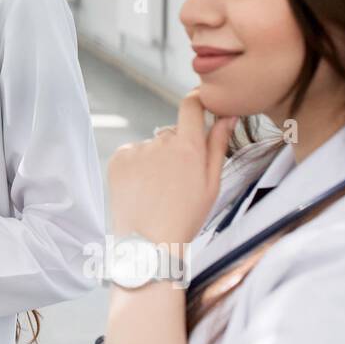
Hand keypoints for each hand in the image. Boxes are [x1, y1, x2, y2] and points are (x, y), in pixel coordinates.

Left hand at [106, 89, 236, 245]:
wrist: (148, 243)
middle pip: (171, 133)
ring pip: (152, 146)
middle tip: (177, 180)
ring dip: (155, 159)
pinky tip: (142, 188)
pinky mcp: (118, 158)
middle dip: (177, 148)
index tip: (199, 103)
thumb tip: (226, 116)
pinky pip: (132, 153)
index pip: (191, 105)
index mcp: (188, 148)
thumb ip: (218, 145)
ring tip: (157, 190)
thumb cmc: (185, 216)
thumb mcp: (211, 184)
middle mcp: (160, 143)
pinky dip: (137, 166)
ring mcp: (136, 150)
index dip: (196, 100)